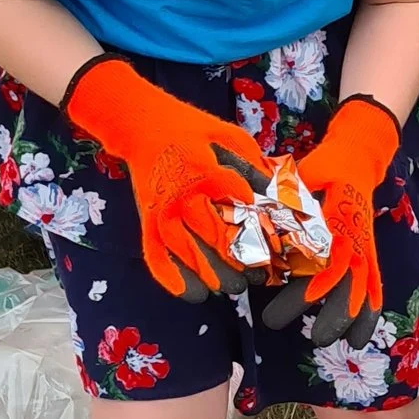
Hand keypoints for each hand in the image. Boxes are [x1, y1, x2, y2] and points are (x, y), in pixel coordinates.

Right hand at [62, 57, 272, 302]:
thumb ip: (254, 165)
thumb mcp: (229, 136)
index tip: (278, 247)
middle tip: (260, 275)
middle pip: (217, 240)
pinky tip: (194, 293)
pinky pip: (156, 258)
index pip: (241, 210)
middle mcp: (185, 197)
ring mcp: (163, 212)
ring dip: (214, 276)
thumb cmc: (190, 131)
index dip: (262, 232)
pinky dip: (173, 280)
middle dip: (243, 263)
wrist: (140, 125)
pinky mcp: (147, 222)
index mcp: (209, 174)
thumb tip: (278, 194)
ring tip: (235, 287)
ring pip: (190, 255)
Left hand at [261, 94, 400, 348]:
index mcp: (337, 223)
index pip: (327, 263)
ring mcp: (365, 248)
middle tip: (316, 341)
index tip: (295, 307)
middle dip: (335, 314)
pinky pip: (374, 284)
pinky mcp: (367, 253)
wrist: (359, 157)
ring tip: (347, 346)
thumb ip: (284, 196)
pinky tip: (361, 333)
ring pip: (368, 289)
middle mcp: (355, 241)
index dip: (311, 290)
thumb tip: (255, 215)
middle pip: (350, 285)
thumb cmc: (327, 166)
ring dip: (358, 318)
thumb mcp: (304, 175)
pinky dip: (370, 309)